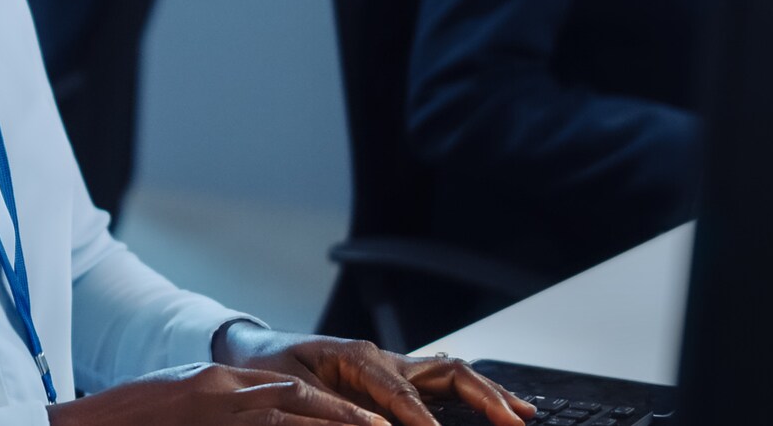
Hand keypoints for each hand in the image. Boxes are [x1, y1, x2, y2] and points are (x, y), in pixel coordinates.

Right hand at [49, 362, 396, 425]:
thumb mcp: (183, 395)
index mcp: (216, 380)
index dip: (333, 406)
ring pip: (286, 418)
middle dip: (345, 417)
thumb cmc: (130, 415)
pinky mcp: (203, 420)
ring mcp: (212, 411)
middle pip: (298, 400)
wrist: (87, 423)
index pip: (288, 389)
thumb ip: (220, 401)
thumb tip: (265, 413)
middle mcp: (220, 391)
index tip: (369, 421)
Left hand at [214, 324, 536, 425]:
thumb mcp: (289, 394)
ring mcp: (390, 366)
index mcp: (356, 357)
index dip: (422, 421)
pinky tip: (498, 407)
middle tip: (515, 422)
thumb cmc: (266, 371)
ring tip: (523, 413)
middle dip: (484, 398)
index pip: (402, 395)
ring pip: (452, 374)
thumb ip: (325, 414)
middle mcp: (381, 358)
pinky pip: (439, 384)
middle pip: (447, 373)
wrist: (249, 353)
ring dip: (489, 393)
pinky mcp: (391, 378)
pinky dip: (471, 396)